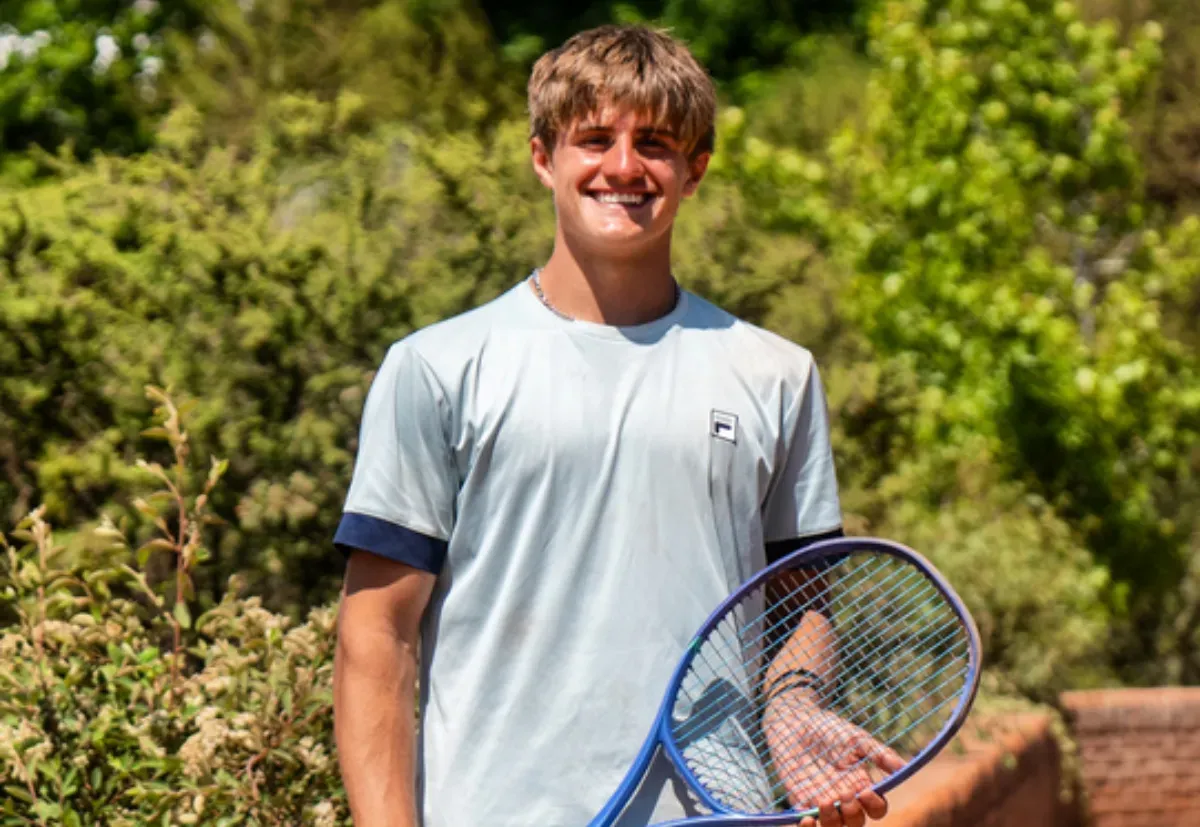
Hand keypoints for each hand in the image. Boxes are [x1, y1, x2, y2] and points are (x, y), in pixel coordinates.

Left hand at [762, 691, 904, 826]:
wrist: (795, 724)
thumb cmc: (830, 730)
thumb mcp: (856, 739)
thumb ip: (879, 753)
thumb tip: (905, 767)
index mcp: (862, 785)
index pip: (877, 809)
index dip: (874, 805)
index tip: (864, 791)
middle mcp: (845, 799)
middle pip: (857, 822)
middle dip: (853, 813)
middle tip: (844, 793)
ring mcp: (823, 802)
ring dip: (832, 821)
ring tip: (824, 800)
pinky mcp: (801, 802)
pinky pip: (809, 825)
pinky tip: (807, 818)